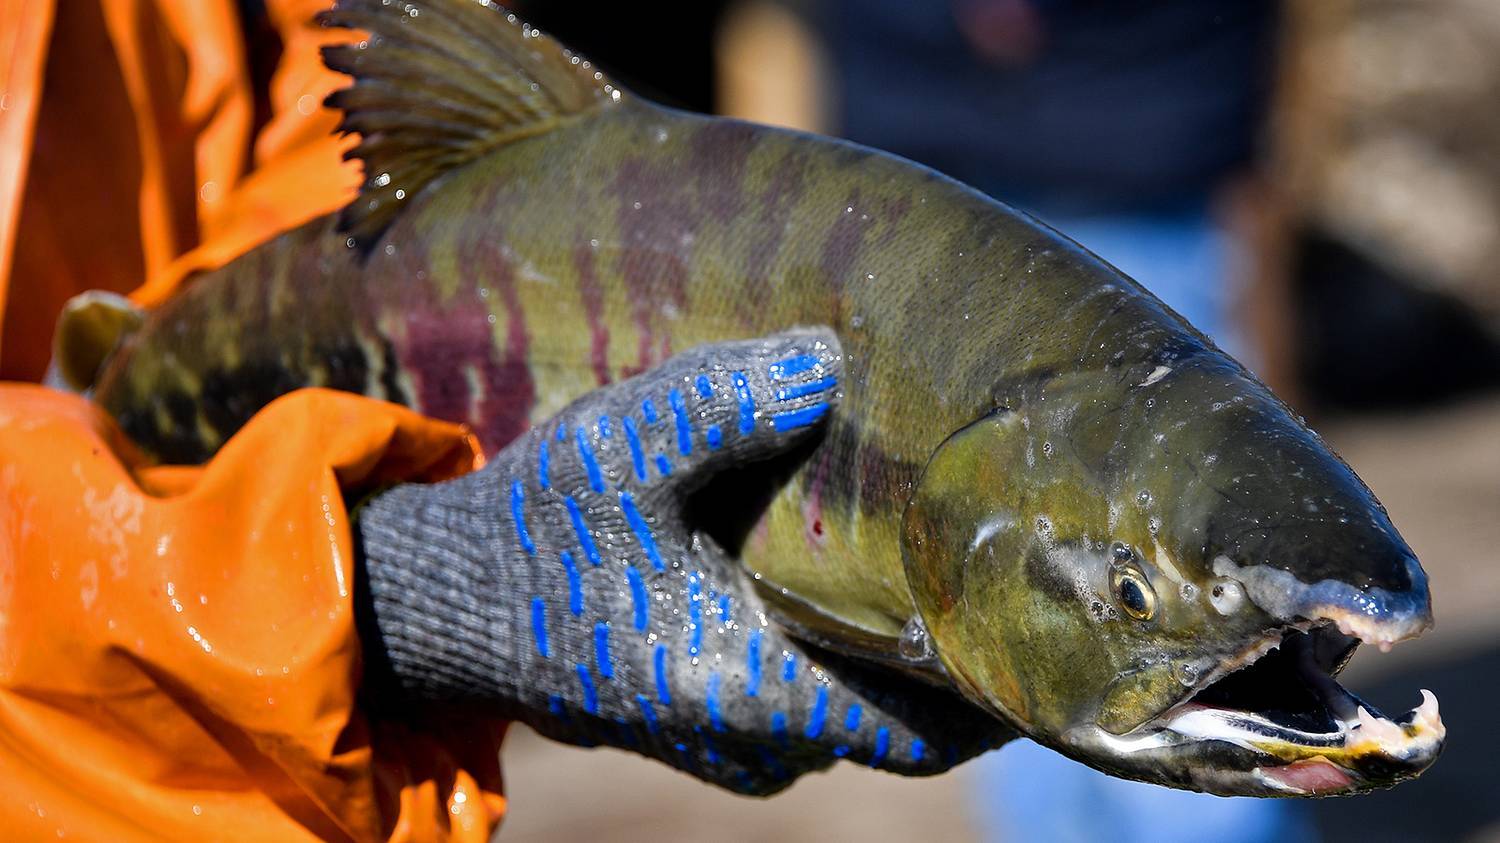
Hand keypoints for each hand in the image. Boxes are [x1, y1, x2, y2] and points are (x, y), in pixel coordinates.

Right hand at [356, 329, 1008, 793]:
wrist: (438, 603)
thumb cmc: (526, 533)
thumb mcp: (613, 451)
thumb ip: (718, 407)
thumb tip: (825, 360)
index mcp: (740, 684)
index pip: (919, 726)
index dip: (999, 691)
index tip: (1053, 627)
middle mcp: (747, 736)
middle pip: (900, 723)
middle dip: (959, 663)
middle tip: (1013, 576)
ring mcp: (724, 737)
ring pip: (852, 709)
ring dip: (901, 655)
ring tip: (948, 567)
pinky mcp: (701, 714)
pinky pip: (808, 698)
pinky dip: (847, 654)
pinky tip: (855, 580)